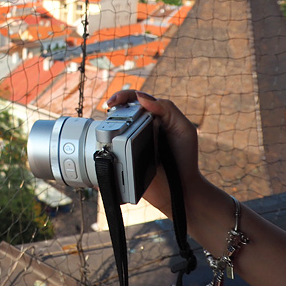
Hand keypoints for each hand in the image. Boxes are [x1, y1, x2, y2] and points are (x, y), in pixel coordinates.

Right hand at [106, 89, 205, 217]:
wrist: (181, 188)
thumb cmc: (184, 158)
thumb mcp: (183, 128)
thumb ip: (167, 109)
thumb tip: (141, 98)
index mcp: (153, 118)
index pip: (135, 100)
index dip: (123, 96)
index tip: (114, 101)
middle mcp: (139, 129)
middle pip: (120, 112)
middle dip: (112, 108)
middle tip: (110, 109)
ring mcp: (128, 144)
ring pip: (111, 129)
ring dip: (105, 125)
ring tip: (107, 127)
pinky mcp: (121, 159)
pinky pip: (107, 149)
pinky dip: (101, 145)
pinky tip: (100, 144)